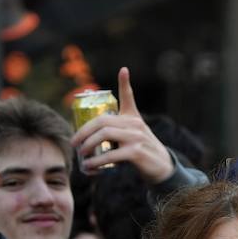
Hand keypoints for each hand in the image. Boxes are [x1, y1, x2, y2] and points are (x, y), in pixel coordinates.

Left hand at [71, 67, 173, 182]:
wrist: (163, 169)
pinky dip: (97, 161)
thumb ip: (118, 132)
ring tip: (81, 154)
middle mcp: (135, 125)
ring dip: (88, 145)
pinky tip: (90, 166)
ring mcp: (136, 137)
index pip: (128, 97)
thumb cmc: (143, 152)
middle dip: (84, 132)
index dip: (125, 83)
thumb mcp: (134, 137)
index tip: (124, 70)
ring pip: (105, 134)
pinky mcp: (137, 152)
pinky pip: (112, 154)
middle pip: (103, 121)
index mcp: (133, 118)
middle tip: (74, 143)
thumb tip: (92, 139)